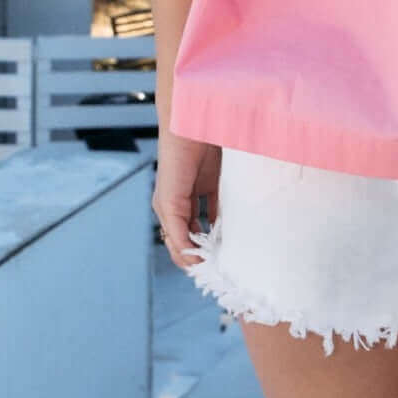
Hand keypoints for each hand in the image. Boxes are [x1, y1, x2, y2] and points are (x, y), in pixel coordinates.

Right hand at [152, 128, 220, 270]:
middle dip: (200, 251)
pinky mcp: (211, 180)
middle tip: (218, 266)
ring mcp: (196, 191)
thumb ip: (178, 230)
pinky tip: (231, 229)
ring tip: (225, 252)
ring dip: (213, 237)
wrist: (192, 126)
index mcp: (166, 208)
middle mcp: (180, 202)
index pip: (176, 244)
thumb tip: (189, 257)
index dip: (188, 259)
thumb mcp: (170, 201)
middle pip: (189, 236)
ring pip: (204, 223)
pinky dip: (222, 219)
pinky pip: (216, 206)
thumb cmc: (175, 161)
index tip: (205, 271)